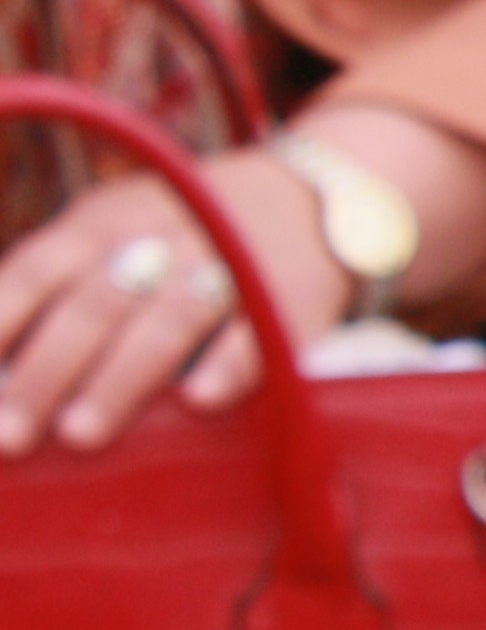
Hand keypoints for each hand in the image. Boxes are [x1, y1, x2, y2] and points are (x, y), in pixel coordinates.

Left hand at [0, 155, 341, 457]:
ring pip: (167, 318)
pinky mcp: (286, 294)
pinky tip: (198, 401)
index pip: (32, 273)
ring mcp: (225, 261)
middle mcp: (158, 235)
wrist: (311, 194)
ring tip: (79, 435)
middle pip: (93, 305)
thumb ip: (53, 289)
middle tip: (8, 435)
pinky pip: (256, 331)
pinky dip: (226, 365)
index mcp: (100, 222)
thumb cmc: (179, 236)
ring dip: (120, 378)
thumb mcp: (109, 233)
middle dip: (46, 372)